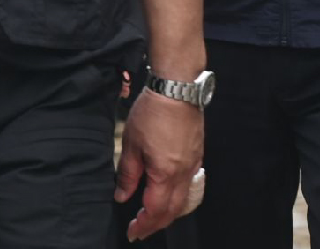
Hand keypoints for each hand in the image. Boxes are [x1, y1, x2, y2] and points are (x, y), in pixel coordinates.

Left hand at [115, 89, 203, 241]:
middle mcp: (183, 173)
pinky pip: (189, 186)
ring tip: (152, 217)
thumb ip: (128, 174)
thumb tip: (122, 195)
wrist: (177, 88)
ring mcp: (193, 165)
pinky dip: (178, 198)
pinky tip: (167, 194)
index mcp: (165, 173)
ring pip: (184, 200)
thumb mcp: (131, 143)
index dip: (143, 224)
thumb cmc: (153, 112)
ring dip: (168, 214)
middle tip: (140, 230)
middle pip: (173, 211)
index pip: (155, 210)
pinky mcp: (197, 155)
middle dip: (156, 224)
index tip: (132, 231)